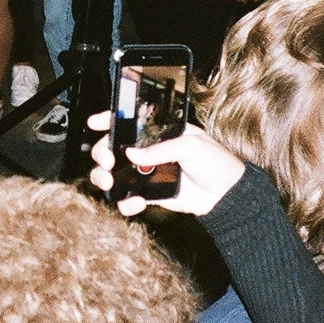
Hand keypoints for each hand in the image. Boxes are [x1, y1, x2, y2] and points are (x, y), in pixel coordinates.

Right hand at [86, 112, 244, 216]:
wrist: (228, 195)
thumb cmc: (216, 162)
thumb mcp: (191, 146)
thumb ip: (160, 149)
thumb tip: (131, 154)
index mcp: (160, 132)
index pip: (129, 122)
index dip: (109, 120)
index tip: (95, 123)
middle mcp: (150, 151)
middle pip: (113, 148)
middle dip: (102, 153)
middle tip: (106, 161)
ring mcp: (148, 173)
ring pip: (113, 174)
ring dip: (103, 177)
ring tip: (108, 182)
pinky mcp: (151, 194)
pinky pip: (128, 198)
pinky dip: (125, 202)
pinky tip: (136, 202)